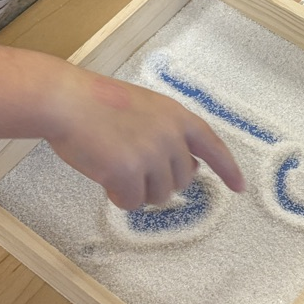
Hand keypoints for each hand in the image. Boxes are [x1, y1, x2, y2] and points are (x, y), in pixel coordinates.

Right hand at [45, 66, 244, 209]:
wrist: (65, 100)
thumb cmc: (96, 103)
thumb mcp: (145, 109)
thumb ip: (168, 134)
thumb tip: (188, 169)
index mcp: (176, 116)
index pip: (212, 145)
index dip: (227, 168)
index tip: (238, 186)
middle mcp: (171, 135)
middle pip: (181, 181)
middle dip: (157, 180)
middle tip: (130, 162)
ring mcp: (151, 154)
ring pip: (158, 196)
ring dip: (136, 189)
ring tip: (114, 163)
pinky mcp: (129, 172)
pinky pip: (132, 203)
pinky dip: (117, 196)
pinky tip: (103, 174)